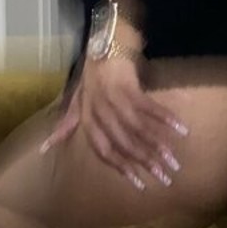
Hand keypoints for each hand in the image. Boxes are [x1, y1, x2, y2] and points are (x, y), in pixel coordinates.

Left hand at [39, 56, 187, 189]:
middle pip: (125, 144)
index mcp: (87, 119)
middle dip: (147, 162)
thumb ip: (66, 125)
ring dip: (158, 145)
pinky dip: (165, 119)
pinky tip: (181, 129)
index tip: (141, 184)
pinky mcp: (129, 86)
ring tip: (174, 160)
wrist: (103, 43)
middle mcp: (100, 113)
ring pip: (138, 129)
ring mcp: (114, 99)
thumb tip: (46, 148)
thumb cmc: (91, 73)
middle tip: (166, 177)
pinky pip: (149, 108)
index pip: (105, 151)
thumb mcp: (75, 100)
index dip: (123, 169)